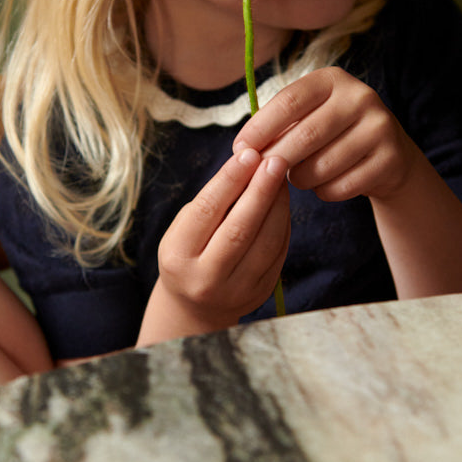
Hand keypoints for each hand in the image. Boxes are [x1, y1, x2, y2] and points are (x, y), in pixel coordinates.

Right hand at [139, 148, 290, 342]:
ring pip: (265, 242)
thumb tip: (249, 162)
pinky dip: (283, 223)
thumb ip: (212, 201)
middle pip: (239, 229)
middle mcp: (205, 278)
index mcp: (178, 256)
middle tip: (276, 160)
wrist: (194, 307)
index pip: (207, 211)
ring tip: (282, 177)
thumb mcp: (185, 228)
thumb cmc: (188, 253)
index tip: (249, 153)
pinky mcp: (259, 293)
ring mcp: (235, 290)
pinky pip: (277, 252)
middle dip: (260, 190)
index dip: (230, 180)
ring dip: (278, 205)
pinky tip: (283, 201)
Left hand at [234, 67, 419, 203]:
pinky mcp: (391, 159)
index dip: (260, 128)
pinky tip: (324, 185)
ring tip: (297, 176)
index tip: (239, 149)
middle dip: (275, 159)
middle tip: (260, 174)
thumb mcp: (308, 116)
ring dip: (300, 179)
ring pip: (321, 166)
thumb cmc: (331, 135)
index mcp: (333, 80)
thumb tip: (242, 149)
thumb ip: (278, 126)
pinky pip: (341, 186)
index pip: (289, 101)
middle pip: (304, 136)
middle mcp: (360, 97)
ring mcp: (380, 127)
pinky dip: (324, 192)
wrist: (388, 154)